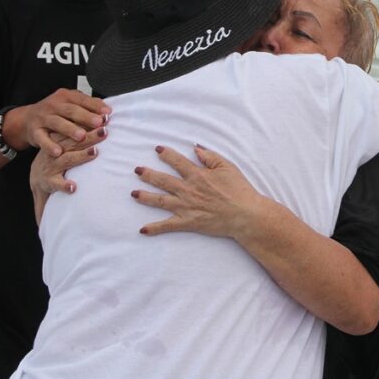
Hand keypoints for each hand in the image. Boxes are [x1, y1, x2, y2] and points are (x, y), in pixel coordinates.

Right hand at [12, 89, 110, 156]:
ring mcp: (43, 118)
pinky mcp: (35, 132)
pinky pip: (41, 139)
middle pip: (70, 110)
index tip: (108, 113)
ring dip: (69, 129)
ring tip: (82, 137)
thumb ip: (87, 105)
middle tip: (99, 123)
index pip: (81, 99)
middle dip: (85, 117)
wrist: (27, 119)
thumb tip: (107, 109)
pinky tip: (58, 152)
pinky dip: (49, 146)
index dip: (95, 105)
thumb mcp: (70, 105)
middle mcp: (53, 106)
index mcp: (64, 97)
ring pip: (56, 123)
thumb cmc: (55, 113)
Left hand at [30, 127, 106, 224]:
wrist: (36, 165)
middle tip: (95, 152)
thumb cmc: (45, 186)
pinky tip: (101, 121)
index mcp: (47, 181)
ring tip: (104, 132)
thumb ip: (44, 214)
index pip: (54, 184)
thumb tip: (43, 236)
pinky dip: (86, 126)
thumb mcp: (43, 200)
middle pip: (65, 160)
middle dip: (80, 156)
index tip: (73, 188)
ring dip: (88, 137)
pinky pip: (73, 130)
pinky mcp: (60, 137)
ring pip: (71, 142)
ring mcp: (57, 148)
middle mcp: (51, 164)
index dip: (62, 186)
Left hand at [132, 145, 266, 237]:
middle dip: (148, 174)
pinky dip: (154, 228)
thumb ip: (209, 157)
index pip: (177, 162)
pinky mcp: (188, 222)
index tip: (158, 149)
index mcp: (197, 175)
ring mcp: (186, 206)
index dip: (166, 154)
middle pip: (163, 180)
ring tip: (133, 194)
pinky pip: (168, 225)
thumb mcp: (227, 167)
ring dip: (146, 197)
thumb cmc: (239, 189)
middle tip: (137, 170)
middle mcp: (188, 189)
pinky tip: (142, 229)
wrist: (245, 214)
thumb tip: (195, 148)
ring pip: (161, 200)